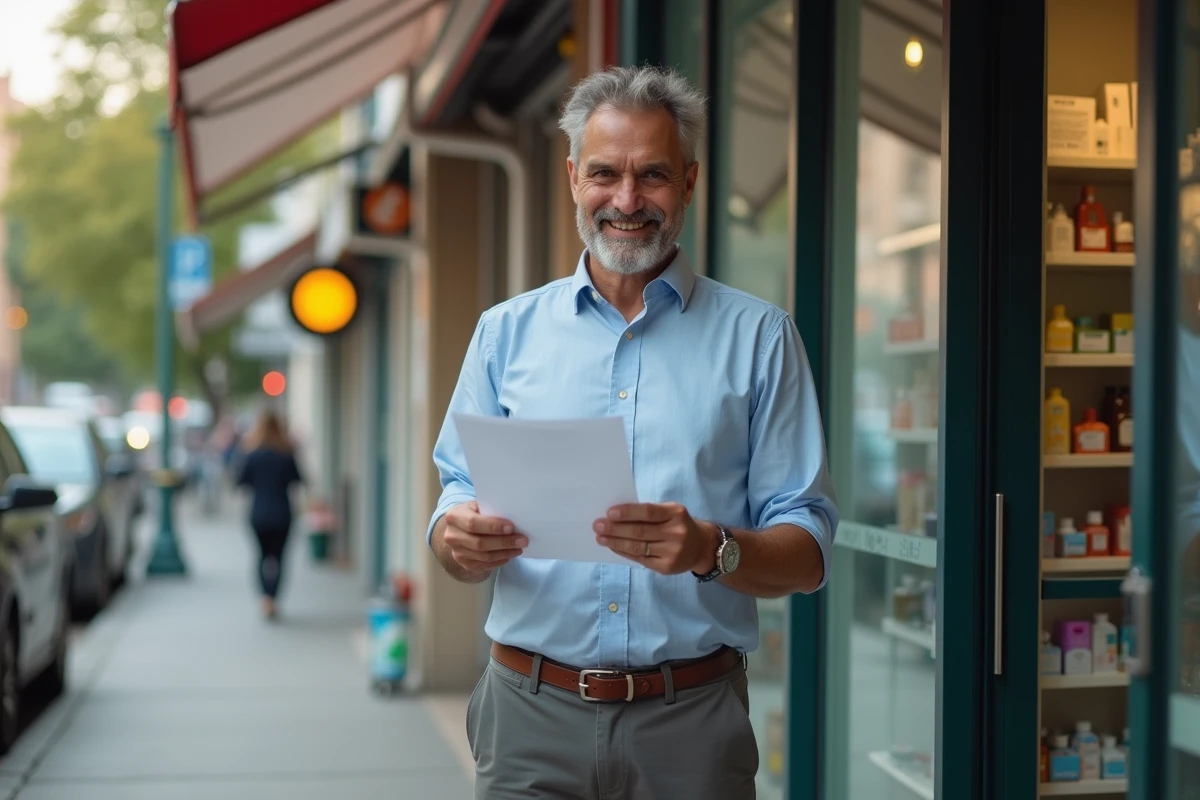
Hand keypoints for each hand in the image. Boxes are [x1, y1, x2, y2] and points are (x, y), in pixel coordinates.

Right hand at [442, 501, 527, 575]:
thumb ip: (491, 510)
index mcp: (454, 516)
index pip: (473, 523)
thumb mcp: (479, 505)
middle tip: (522, 540)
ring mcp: (456, 552)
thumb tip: (515, 518)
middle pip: (479, 543)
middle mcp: (451, 536)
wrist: (459, 528)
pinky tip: (509, 555)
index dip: (492, 527)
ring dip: (505, 553)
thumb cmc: (474, 513)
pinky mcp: (464, 564)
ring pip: (484, 556)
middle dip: (503, 542)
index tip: (511, 528)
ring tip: (519, 548)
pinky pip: (484, 566)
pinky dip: (499, 561)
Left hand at [593, 502, 717, 574]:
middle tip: (597, 525)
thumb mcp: (670, 512)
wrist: (701, 547)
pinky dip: (624, 552)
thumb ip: (649, 513)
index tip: (609, 513)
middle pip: (640, 531)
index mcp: (676, 513)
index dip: (628, 513)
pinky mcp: (666, 567)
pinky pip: (640, 559)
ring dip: (616, 542)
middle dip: (615, 529)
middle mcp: (676, 533)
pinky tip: (613, 547)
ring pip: (638, 547)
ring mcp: (672, 552)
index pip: (648, 512)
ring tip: (600, 538)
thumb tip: (616, 515)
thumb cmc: (678, 524)